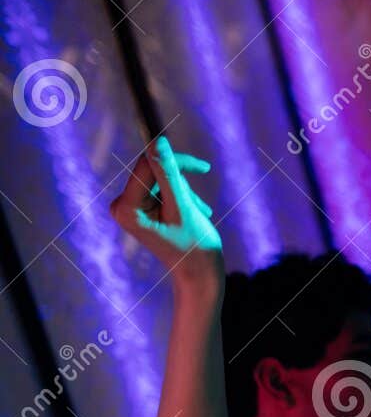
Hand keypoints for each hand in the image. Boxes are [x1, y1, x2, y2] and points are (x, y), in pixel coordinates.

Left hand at [109, 137, 221, 285]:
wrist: (198, 276)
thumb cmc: (194, 246)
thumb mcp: (184, 206)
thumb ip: (169, 173)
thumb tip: (158, 140)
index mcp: (127, 207)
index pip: (147, 165)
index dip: (175, 162)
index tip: (204, 167)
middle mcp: (122, 206)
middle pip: (152, 171)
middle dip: (180, 182)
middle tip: (202, 204)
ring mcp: (130, 208)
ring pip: (160, 180)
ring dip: (184, 192)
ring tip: (199, 215)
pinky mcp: (140, 209)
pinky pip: (160, 190)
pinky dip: (180, 198)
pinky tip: (194, 214)